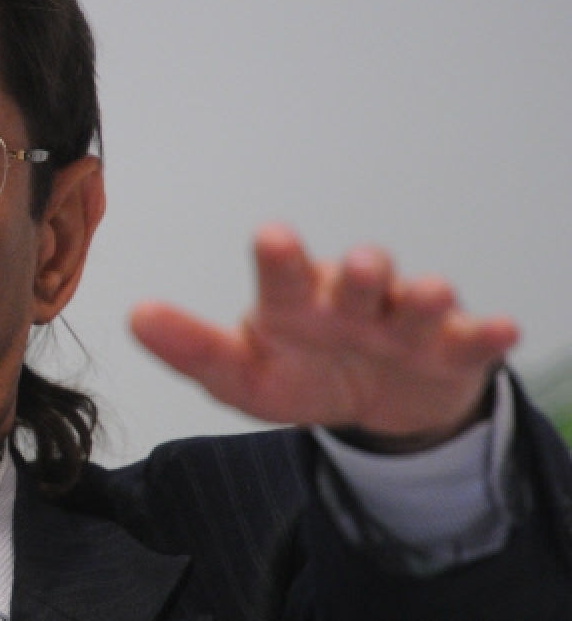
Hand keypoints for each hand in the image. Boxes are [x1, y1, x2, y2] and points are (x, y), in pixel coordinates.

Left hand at [130, 224, 517, 448]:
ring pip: (416, 303)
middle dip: (361, 271)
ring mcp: (403, 324)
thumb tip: (134, 315)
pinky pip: (472, 340)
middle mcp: (351, 301)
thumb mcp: (242, 374)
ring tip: (426, 294)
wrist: (373, 400)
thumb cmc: (301, 371)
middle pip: (358, 280)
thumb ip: (193, 348)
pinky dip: (486, 335)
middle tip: (359, 264)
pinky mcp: (450, 351)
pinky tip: (499, 330)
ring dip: (423, 298)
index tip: (272, 235)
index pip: (283, 279)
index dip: (280, 260)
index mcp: (296, 304)